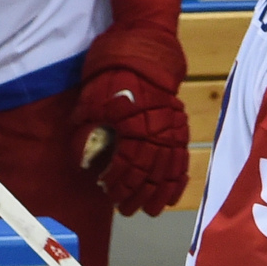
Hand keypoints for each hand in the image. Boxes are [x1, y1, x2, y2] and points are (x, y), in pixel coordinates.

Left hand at [70, 70, 187, 216]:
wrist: (142, 54)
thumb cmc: (111, 76)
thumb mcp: (91, 100)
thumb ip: (88, 130)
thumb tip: (84, 160)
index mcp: (133, 127)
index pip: (127, 164)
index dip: (118, 183)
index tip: (109, 194)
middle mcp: (156, 134)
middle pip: (149, 174)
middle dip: (137, 195)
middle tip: (127, 210)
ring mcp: (172, 133)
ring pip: (168, 172)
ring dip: (159, 194)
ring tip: (151, 211)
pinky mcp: (180, 131)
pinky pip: (182, 161)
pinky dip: (178, 181)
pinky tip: (172, 196)